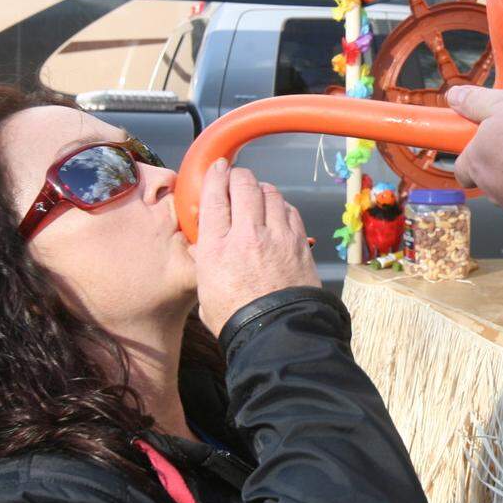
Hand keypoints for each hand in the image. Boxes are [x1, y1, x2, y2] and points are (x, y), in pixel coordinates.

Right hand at [192, 159, 319, 335]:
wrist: (276, 335)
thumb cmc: (237, 319)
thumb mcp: (205, 291)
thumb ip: (205, 262)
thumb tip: (205, 248)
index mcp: (216, 247)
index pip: (213, 197)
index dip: (215, 176)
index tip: (217, 168)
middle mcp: (245, 235)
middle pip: (243, 185)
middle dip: (239, 176)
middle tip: (237, 178)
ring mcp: (275, 236)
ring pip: (269, 193)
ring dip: (261, 189)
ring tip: (257, 194)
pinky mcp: (298, 242)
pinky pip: (289, 210)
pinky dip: (281, 205)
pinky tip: (276, 212)